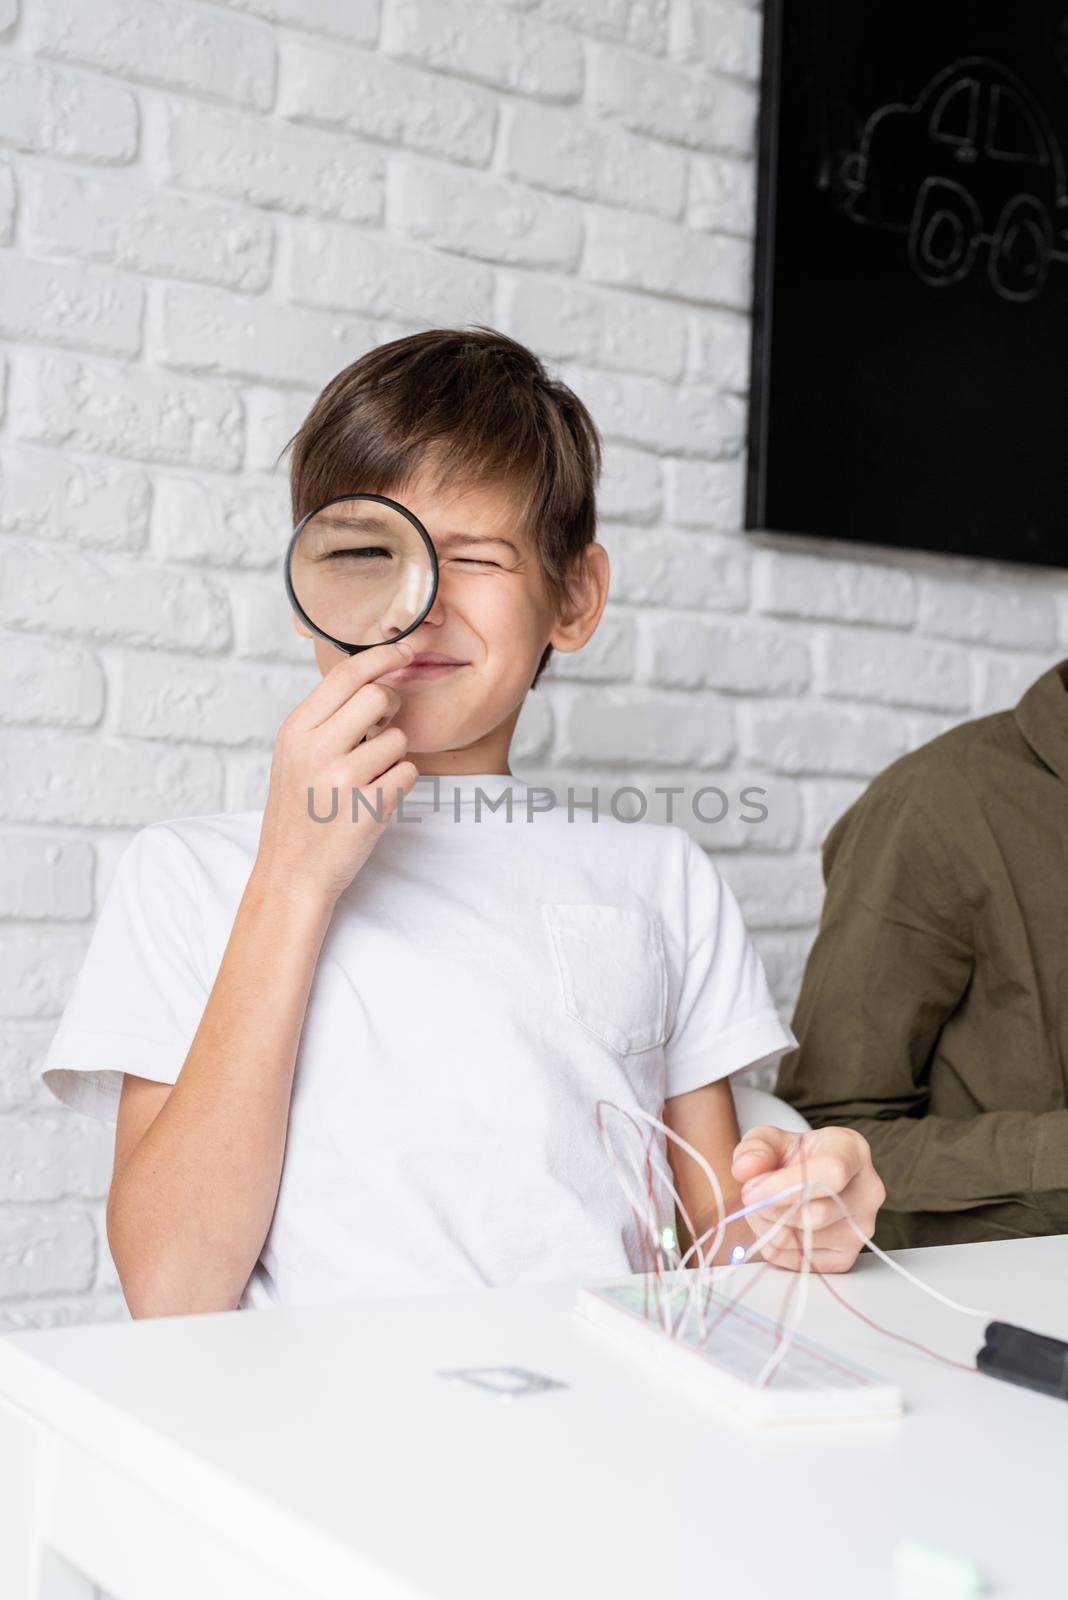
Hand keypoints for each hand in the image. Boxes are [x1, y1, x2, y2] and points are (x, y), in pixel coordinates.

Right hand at [254, 640, 419, 901]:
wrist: (292, 872)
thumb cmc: (298, 810)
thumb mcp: (294, 755)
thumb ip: (325, 717)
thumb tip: (374, 675)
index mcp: (296, 730)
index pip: (346, 674)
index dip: (381, 656)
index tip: (403, 651)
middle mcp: (316, 750)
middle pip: (379, 697)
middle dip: (391, 707)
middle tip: (382, 726)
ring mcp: (343, 779)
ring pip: (398, 738)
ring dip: (392, 755)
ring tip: (367, 777)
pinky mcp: (369, 807)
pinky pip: (408, 772)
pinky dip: (400, 782)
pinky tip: (376, 797)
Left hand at [729, 1126, 885, 1273]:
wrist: (806, 1177)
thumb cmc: (791, 1155)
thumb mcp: (768, 1139)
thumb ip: (754, 1148)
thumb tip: (746, 1169)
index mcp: (852, 1151)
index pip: (831, 1174)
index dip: (786, 1186)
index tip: (751, 1191)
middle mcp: (867, 1191)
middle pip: (814, 1215)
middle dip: (770, 1209)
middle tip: (751, 1196)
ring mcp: (861, 1228)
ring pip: (804, 1241)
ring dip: (768, 1227)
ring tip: (764, 1207)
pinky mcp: (847, 1257)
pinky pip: (801, 1262)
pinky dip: (775, 1247)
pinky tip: (776, 1224)